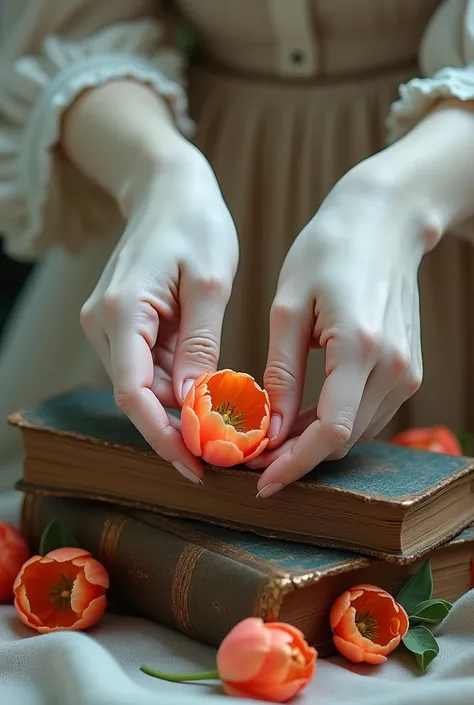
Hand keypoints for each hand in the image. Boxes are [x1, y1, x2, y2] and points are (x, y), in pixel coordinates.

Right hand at [81, 143, 238, 482]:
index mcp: (122, 311)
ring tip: (227, 431)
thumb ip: (200, 345)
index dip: (163, 436)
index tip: (198, 464)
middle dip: (177, 431)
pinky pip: (148, 367)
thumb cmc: (195, 224)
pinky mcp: (124, 324)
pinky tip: (210, 396)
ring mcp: (109, 324)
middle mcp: (104, 323)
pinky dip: (177, 387)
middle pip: (137, 397)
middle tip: (225, 456)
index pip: (134, 394)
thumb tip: (195, 403)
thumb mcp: (210, 283)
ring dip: (180, 411)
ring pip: (143, 386)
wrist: (169, 189)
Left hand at [250, 166, 434, 495]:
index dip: (294, 464)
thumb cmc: (329, 250)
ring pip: (356, 432)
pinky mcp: (407, 368)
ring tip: (270, 440)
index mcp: (360, 348)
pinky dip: (333, 423)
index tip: (260, 481)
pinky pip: (367, 412)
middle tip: (252, 457)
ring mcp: (406, 371)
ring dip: (314, 443)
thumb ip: (281, 373)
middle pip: (344, 439)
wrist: (385, 222)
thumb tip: (271, 428)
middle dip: (297, 457)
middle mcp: (393, 367)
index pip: (330, 432)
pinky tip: (302, 417)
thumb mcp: (289, 307)